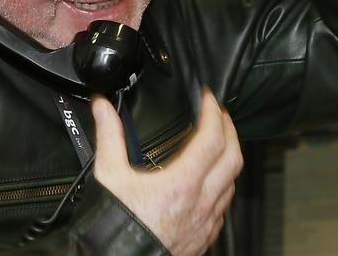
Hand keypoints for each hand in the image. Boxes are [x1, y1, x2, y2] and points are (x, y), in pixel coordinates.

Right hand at [92, 89, 242, 255]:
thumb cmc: (116, 227)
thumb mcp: (109, 176)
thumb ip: (109, 136)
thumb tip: (104, 108)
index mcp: (182, 183)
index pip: (212, 138)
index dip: (213, 112)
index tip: (208, 99)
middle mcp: (201, 202)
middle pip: (233, 157)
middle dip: (230, 130)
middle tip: (220, 114)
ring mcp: (205, 222)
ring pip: (232, 183)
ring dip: (228, 158)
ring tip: (217, 144)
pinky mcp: (203, 238)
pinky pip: (223, 207)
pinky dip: (222, 187)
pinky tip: (209, 184)